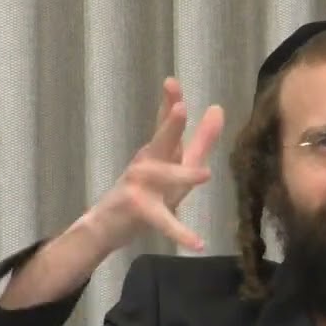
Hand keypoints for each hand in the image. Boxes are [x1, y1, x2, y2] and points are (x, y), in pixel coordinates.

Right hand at [88, 77, 223, 252]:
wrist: (107, 226)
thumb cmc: (146, 193)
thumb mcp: (177, 165)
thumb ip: (200, 140)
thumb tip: (218, 108)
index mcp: (158, 153)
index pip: (165, 124)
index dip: (169, 103)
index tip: (171, 82)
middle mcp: (147, 164)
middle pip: (159, 142)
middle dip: (169, 126)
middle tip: (179, 108)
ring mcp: (140, 187)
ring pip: (161, 177)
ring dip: (182, 174)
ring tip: (206, 174)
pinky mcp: (138, 210)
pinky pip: (163, 222)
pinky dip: (180, 233)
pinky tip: (197, 243)